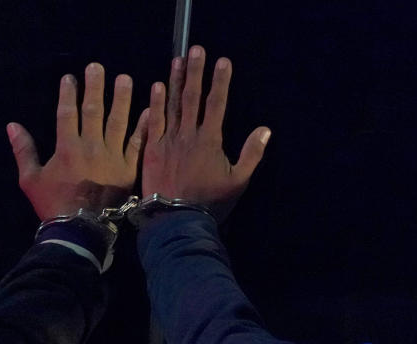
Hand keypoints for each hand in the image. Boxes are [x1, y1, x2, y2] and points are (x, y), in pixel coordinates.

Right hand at [7, 63, 147, 220]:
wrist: (82, 231)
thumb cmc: (53, 206)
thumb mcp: (30, 180)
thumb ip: (23, 151)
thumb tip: (12, 125)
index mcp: (67, 148)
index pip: (67, 113)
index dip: (68, 93)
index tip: (70, 77)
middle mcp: (91, 147)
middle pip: (93, 111)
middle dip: (95, 87)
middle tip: (98, 67)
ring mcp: (112, 158)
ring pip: (118, 122)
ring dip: (122, 99)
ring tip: (125, 79)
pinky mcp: (129, 169)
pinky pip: (138, 145)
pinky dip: (144, 127)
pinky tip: (150, 110)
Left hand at [141, 45, 270, 222]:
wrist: (176, 220)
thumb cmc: (210, 203)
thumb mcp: (238, 182)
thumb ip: (251, 154)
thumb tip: (265, 130)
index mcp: (210, 140)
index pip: (217, 104)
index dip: (220, 81)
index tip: (223, 61)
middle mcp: (188, 135)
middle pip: (193, 97)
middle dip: (196, 72)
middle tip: (196, 49)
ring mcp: (167, 141)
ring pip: (171, 105)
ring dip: (175, 80)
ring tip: (178, 60)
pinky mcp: (150, 150)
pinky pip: (153, 122)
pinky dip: (155, 103)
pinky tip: (156, 86)